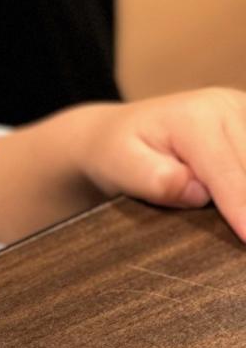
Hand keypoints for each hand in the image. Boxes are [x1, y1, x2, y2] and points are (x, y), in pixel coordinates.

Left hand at [0, 87, 245, 244]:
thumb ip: (155, 179)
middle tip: (244, 241)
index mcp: (194, 117)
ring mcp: (243, 112)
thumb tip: (195, 191)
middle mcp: (226, 107)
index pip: (227, 171)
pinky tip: (241, 212)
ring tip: (242, 228)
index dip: (242, 207)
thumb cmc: (115, 153)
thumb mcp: (120, 166)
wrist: (116, 134)